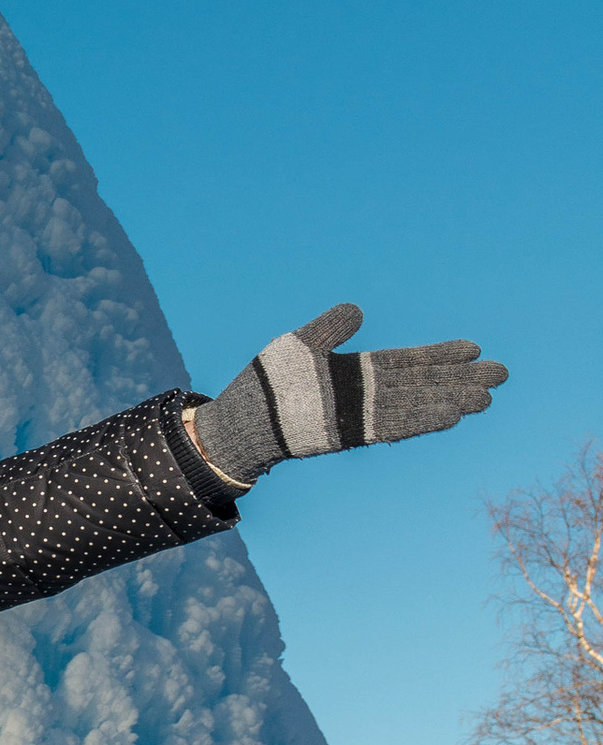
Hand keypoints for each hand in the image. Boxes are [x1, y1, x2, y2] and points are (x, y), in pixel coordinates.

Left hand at [189, 305, 506, 489]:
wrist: (243, 418)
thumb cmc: (266, 383)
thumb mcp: (299, 344)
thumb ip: (330, 329)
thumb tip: (358, 311)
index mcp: (356, 371)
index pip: (408, 361)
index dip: (440, 355)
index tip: (474, 349)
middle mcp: (365, 394)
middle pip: (423, 383)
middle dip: (461, 379)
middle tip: (502, 373)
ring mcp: (360, 415)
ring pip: (417, 405)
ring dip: (452, 400)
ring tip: (488, 397)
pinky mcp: (350, 433)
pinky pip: (394, 425)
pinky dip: (423, 420)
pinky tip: (452, 415)